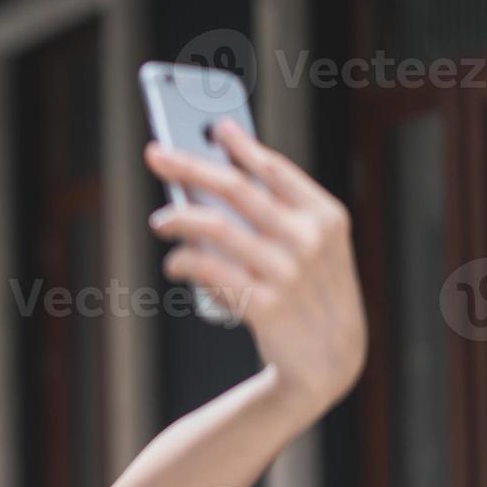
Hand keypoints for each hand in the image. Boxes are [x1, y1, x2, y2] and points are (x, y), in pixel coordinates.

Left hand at [144, 119, 367, 414]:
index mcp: (325, 216)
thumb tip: (216, 172)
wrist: (331, 359)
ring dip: (178, 219)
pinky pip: (209, 271)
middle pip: (235, 189)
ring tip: (159, 220)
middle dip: (188, 166)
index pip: (274, 168)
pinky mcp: (264, 305)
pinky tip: (175, 263)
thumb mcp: (313, 247)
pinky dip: (184, 262)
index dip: (239, 145)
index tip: (211, 126)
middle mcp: (308, 239)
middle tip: (155, 154)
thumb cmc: (310, 291)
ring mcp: (287, 273)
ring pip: (215, 228)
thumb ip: (276, 211)